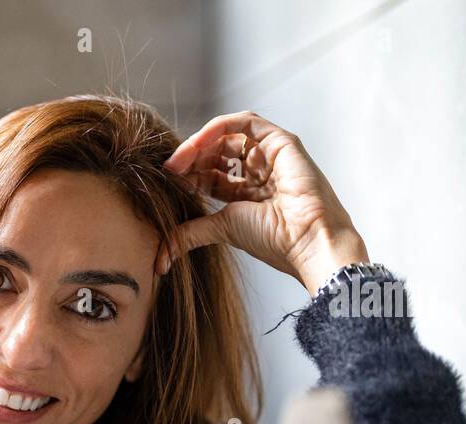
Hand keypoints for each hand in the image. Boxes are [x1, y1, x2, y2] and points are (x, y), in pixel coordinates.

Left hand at [157, 111, 369, 295]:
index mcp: (249, 194)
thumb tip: (159, 258)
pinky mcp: (281, 141)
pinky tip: (197, 143)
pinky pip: (245, 122)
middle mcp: (261, 173)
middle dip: (190, 159)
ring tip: (180, 160)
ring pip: (228, 136)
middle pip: (217, 153)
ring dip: (200, 143)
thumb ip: (189, 235)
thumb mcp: (221, 230)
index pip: (211, 175)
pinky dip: (217, 128)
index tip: (167, 181)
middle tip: (170, 170)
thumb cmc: (273, 239)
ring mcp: (272, 155)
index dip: (188, 175)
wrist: (305, 240)